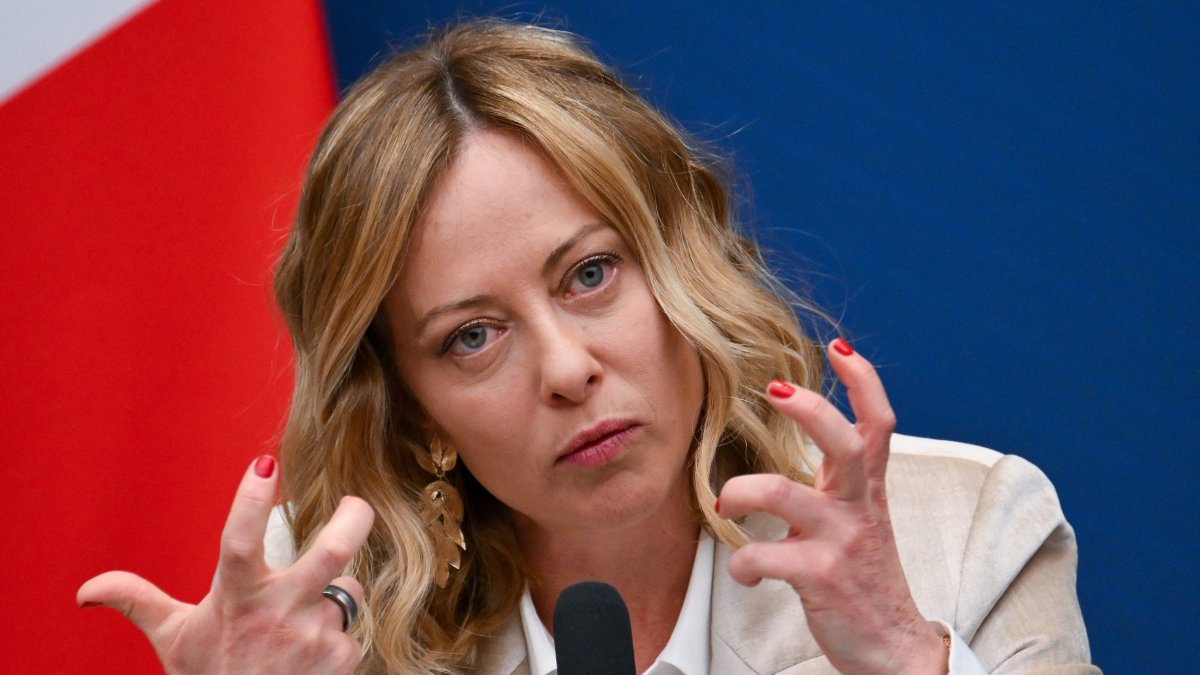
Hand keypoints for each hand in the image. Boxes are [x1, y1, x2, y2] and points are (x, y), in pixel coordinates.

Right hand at [77, 456, 374, 673]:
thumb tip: (87, 590)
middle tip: (356, 505)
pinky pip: (353, 629)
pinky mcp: (342, 658)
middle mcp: (281, 612)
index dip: (250, 500)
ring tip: (301, 624)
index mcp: (237, 597)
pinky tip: (312, 654)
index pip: (240, 539)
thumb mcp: (173, 639)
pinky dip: (338, 636)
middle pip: (331, 550)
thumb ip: (138, 602)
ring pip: (347, 591)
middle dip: (353, 519)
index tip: (264, 464)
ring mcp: (315, 635)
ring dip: (335, 597)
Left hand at [717, 339, 946, 674]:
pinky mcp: (820, 578)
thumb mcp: (860, 516)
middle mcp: (857, 508)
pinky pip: (763, 556)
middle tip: (773, 389)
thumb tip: (808, 434)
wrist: (892, 646)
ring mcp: (840, 542)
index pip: (879, 423)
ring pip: (785, 493)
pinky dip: (742, 563)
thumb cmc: (863, 575)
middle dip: (809, 409)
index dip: (864, 380)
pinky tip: (745, 571)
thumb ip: (839, 477)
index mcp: (866, 489)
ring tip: (727, 504)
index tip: (839, 346)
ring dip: (742, 491)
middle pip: (845, 442)